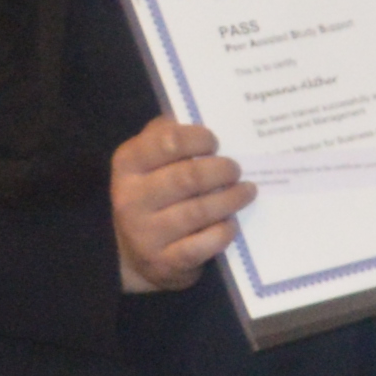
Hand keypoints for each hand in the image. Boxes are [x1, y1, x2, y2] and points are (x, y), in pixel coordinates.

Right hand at [108, 116, 250, 293]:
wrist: (132, 253)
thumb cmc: (150, 194)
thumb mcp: (147, 160)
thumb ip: (164, 135)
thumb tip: (191, 114)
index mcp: (128, 165)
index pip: (167, 142)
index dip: (198, 138)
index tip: (215, 142)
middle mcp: (131, 198)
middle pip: (189, 177)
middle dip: (222, 170)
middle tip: (236, 169)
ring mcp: (146, 233)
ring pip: (200, 211)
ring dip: (232, 199)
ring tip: (247, 191)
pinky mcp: (165, 262)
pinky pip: (204, 244)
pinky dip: (224, 232)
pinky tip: (231, 223)